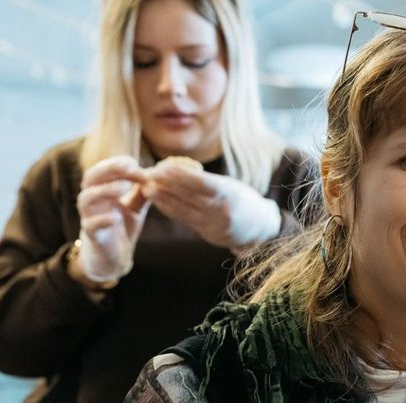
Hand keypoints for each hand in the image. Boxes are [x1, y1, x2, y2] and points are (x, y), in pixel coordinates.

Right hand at [74, 155, 150, 282]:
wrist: (113, 258)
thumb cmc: (121, 228)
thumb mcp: (135, 208)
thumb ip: (142, 192)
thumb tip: (155, 175)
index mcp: (101, 191)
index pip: (102, 170)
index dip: (116, 164)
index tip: (135, 164)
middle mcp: (92, 201)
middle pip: (90, 178)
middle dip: (109, 170)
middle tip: (130, 169)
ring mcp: (89, 218)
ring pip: (86, 199)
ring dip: (104, 190)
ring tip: (124, 187)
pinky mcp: (93, 236)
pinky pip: (90, 225)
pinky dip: (102, 219)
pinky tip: (116, 217)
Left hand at [142, 162, 280, 251]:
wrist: (259, 228)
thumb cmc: (241, 200)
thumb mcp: (230, 186)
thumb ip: (206, 181)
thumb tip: (173, 171)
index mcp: (229, 193)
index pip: (200, 182)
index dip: (179, 174)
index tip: (161, 166)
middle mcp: (221, 210)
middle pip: (189, 195)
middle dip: (166, 184)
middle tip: (147, 174)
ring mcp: (214, 224)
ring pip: (183, 208)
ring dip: (162, 198)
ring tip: (146, 188)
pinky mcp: (208, 233)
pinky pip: (185, 219)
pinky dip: (170, 209)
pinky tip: (158, 201)